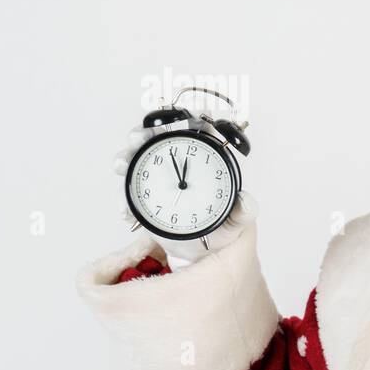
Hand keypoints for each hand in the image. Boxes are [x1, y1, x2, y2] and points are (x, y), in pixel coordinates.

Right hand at [113, 126, 255, 270]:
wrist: (202, 250)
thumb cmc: (222, 230)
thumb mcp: (236, 221)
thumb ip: (243, 211)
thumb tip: (246, 201)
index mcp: (204, 162)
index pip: (194, 131)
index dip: (181, 119)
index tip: (169, 123)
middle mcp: (178, 164)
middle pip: (155, 138)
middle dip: (141, 134)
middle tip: (137, 139)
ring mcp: (157, 178)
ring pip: (135, 159)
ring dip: (124, 159)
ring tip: (122, 166)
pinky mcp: (142, 195)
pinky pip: (128, 191)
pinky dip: (123, 198)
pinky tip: (127, 211)